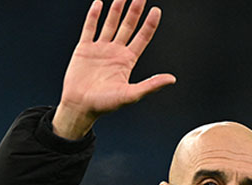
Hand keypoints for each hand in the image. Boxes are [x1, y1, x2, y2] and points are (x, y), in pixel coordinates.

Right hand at [52, 0, 175, 138]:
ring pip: (110, 24)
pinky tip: (99, 4)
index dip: (149, 24)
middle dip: (135, 11)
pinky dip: (93, 16)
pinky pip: (89, 28)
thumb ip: (151, 85)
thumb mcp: (131, 95)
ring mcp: (99, 49)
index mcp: (127, 61)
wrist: (80, 106)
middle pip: (128, 26)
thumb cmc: (104, 104)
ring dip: (116, 9)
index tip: (156, 10)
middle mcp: (115, 52)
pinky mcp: (84, 49)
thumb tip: (171, 79)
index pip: (142, 37)